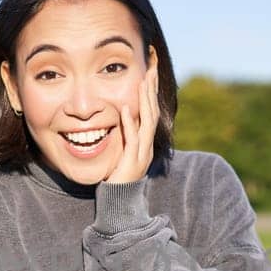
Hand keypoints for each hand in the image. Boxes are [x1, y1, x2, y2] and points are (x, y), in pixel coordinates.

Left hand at [105, 55, 159, 184]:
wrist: (119, 204)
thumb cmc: (117, 178)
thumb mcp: (122, 151)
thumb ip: (124, 135)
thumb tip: (121, 114)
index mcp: (146, 142)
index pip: (151, 110)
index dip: (151, 90)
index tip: (150, 69)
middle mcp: (147, 145)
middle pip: (153, 111)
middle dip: (151, 88)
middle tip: (151, 66)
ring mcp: (142, 154)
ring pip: (147, 123)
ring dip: (144, 100)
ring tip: (142, 81)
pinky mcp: (132, 162)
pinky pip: (132, 139)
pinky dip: (129, 123)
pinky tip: (125, 109)